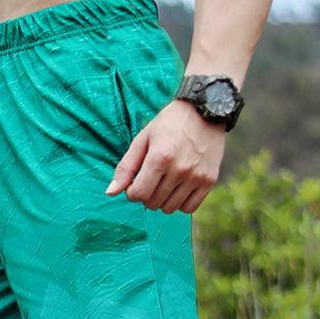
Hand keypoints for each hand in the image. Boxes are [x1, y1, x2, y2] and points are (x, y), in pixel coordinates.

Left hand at [105, 99, 225, 213]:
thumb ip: (125, 167)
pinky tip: (179, 188)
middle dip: (147, 195)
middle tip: (152, 179)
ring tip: (165, 182)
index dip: (133, 192)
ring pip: (170, 209)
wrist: (205, 110)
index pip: (139, 195)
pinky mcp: (209, 180)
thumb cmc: (169, 124)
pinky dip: (181, 202)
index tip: (136, 182)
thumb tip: (110, 193)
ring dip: (163, 200)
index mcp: (160, 157)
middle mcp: (179, 169)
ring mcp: (196, 176)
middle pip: (153, 203)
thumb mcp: (143, 140)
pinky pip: (189, 208)